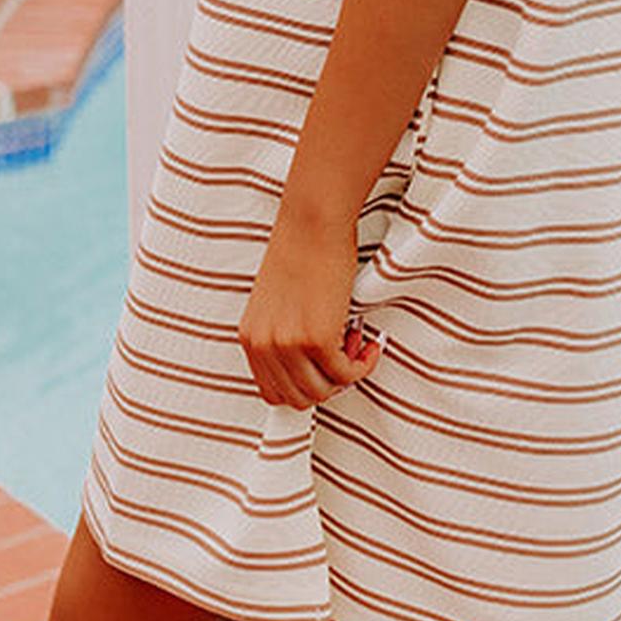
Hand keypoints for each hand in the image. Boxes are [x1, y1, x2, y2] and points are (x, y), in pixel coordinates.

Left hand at [237, 200, 384, 409]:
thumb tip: (312, 365)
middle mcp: (264, 345)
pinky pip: (345, 373)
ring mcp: (289, 344)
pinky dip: (363, 365)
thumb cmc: (301, 250)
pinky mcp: (317, 337)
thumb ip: (283, 334)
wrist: (312, 223)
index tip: (325, 370)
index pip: (273, 392)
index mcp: (251, 337)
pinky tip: (369, 343)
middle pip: (299, 398)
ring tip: (358, 345)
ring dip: (347, 375)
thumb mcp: (277, 302)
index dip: (305, 386)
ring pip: (323, 391)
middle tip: (346, 356)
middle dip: (328, 384)